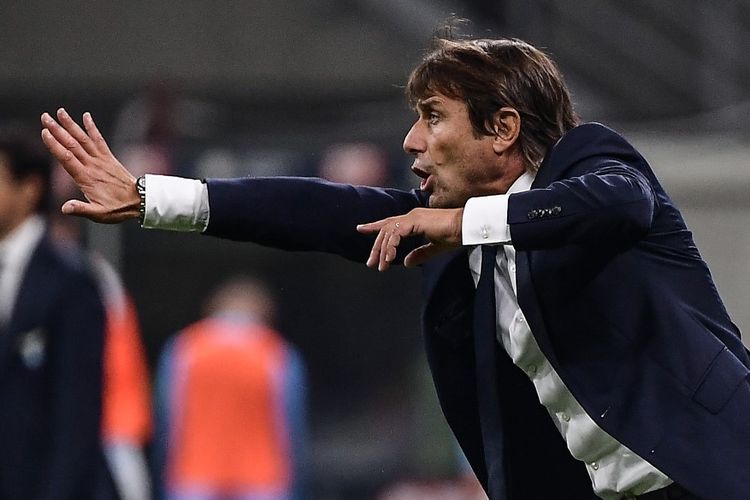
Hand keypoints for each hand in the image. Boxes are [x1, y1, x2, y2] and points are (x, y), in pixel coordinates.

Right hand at [41, 108, 138, 222]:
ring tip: (60, 112)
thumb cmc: (118, 209)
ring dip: (71, 125)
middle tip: (44, 116)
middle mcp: (93, 165)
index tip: (45, 132)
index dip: (55, 145)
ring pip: (84, 139)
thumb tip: (64, 208)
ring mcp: (101, 160)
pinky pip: (99, 140)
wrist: (140, 201)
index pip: (67, 158)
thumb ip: (81, 209)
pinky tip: (86, 116)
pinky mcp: (109, 158)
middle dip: (57, 130)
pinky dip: (92, 128)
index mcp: (86, 178)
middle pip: (72, 144)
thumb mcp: (99, 214)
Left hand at [357, 207, 462, 270]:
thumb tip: (407, 263)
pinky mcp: (415, 221)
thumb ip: (420, 254)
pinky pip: (396, 234)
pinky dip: (391, 246)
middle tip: (371, 263)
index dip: (375, 226)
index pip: (390, 223)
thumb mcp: (434, 248)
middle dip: (376, 247)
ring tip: (380, 266)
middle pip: (386, 230)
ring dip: (382, 250)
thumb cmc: (454, 235)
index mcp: (414, 220)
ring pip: (388, 233)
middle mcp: (411, 216)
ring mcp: (412, 217)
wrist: (466, 227)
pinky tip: (390, 258)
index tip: (361, 229)